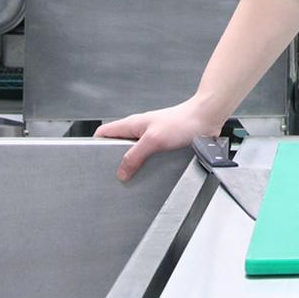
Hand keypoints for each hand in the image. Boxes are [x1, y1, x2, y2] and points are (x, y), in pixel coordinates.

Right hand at [93, 98, 221, 180]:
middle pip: (117, 145)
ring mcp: (151, 137)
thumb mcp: (153, 140)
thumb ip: (135, 156)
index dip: (95, 144)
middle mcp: (140, 130)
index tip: (91, 160)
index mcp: (132, 124)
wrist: (206, 118)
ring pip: (134, 153)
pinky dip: (146, 166)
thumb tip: (121, 172)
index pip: (104, 132)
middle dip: (113, 160)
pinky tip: (149, 175)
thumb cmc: (183, 122)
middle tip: (112, 176)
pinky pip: (149, 157)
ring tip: (130, 179)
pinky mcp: (164, 144)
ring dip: (132, 165)